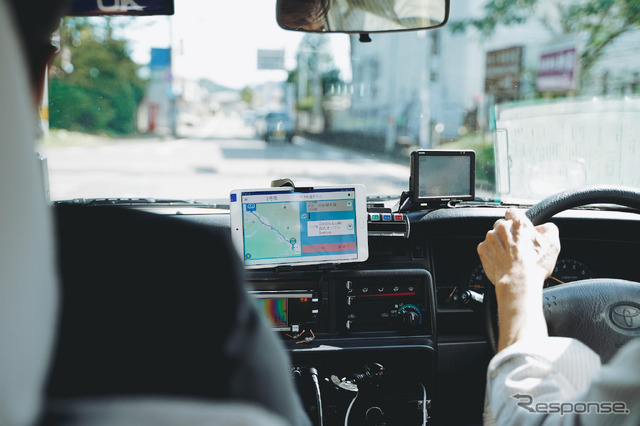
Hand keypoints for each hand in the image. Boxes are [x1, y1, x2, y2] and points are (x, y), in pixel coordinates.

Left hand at [477, 209, 559, 350]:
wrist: (518, 282)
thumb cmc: (534, 266)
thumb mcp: (553, 244)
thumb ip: (549, 229)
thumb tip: (545, 227)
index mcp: (518, 223)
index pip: (512, 212)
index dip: (515, 220)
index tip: (518, 229)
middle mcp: (502, 227)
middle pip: (502, 225)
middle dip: (508, 234)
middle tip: (516, 248)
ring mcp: (490, 238)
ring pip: (493, 237)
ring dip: (499, 244)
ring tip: (509, 257)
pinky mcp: (482, 249)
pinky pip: (486, 248)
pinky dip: (492, 253)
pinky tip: (502, 262)